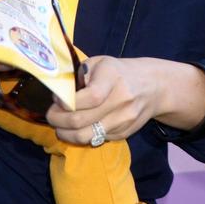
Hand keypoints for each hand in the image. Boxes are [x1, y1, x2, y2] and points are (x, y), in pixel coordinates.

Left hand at [45, 55, 166, 143]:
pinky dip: (82, 136)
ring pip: (86, 137)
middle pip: (81, 121)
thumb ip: (79, 74)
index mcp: (112, 77)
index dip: (66, 102)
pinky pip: (96, 140)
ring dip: (66, 134)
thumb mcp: (100, 63)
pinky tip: (78, 127)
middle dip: (58, 121)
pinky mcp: (124, 133)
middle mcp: (121, 100)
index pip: (89, 97)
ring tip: (60, 126)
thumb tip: (58, 92)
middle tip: (51, 115)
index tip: (56, 100)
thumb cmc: (118, 72)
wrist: (153, 86)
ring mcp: (124, 120)